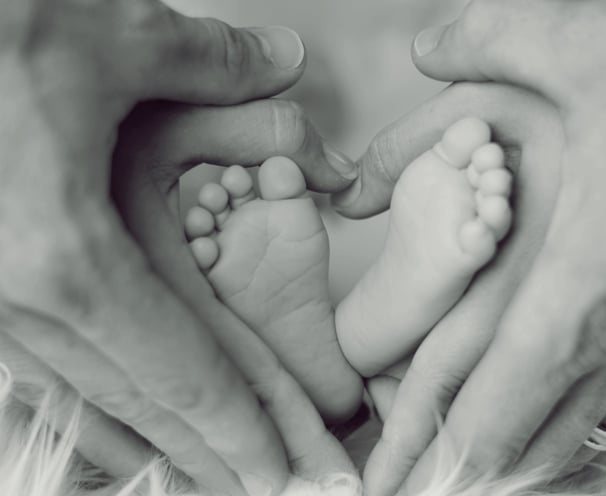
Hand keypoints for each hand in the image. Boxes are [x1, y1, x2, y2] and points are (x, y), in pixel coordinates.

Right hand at [0, 2, 357, 494]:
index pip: (187, 371)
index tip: (290, 470)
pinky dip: (92, 409)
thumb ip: (212, 63)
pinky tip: (116, 429)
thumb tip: (285, 60)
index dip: (246, 426)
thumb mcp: (110, 38)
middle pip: (144, 405)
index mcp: (69, 255)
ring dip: (154, 445)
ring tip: (207, 477)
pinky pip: (41, 373)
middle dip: (214, 455)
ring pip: (87, 401)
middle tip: (271, 489)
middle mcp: (21, 299)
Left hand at [334, 0, 605, 492]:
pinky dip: (553, 438)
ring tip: (443, 485)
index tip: (391, 486)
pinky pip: (599, 407)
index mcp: (573, 274)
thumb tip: (424, 50)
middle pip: (515, 433)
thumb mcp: (583, 41)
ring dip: (501, 467)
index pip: (484, 389)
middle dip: (450, 475)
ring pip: (564, 433)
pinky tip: (524, 448)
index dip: (432, 447)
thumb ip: (488, 41)